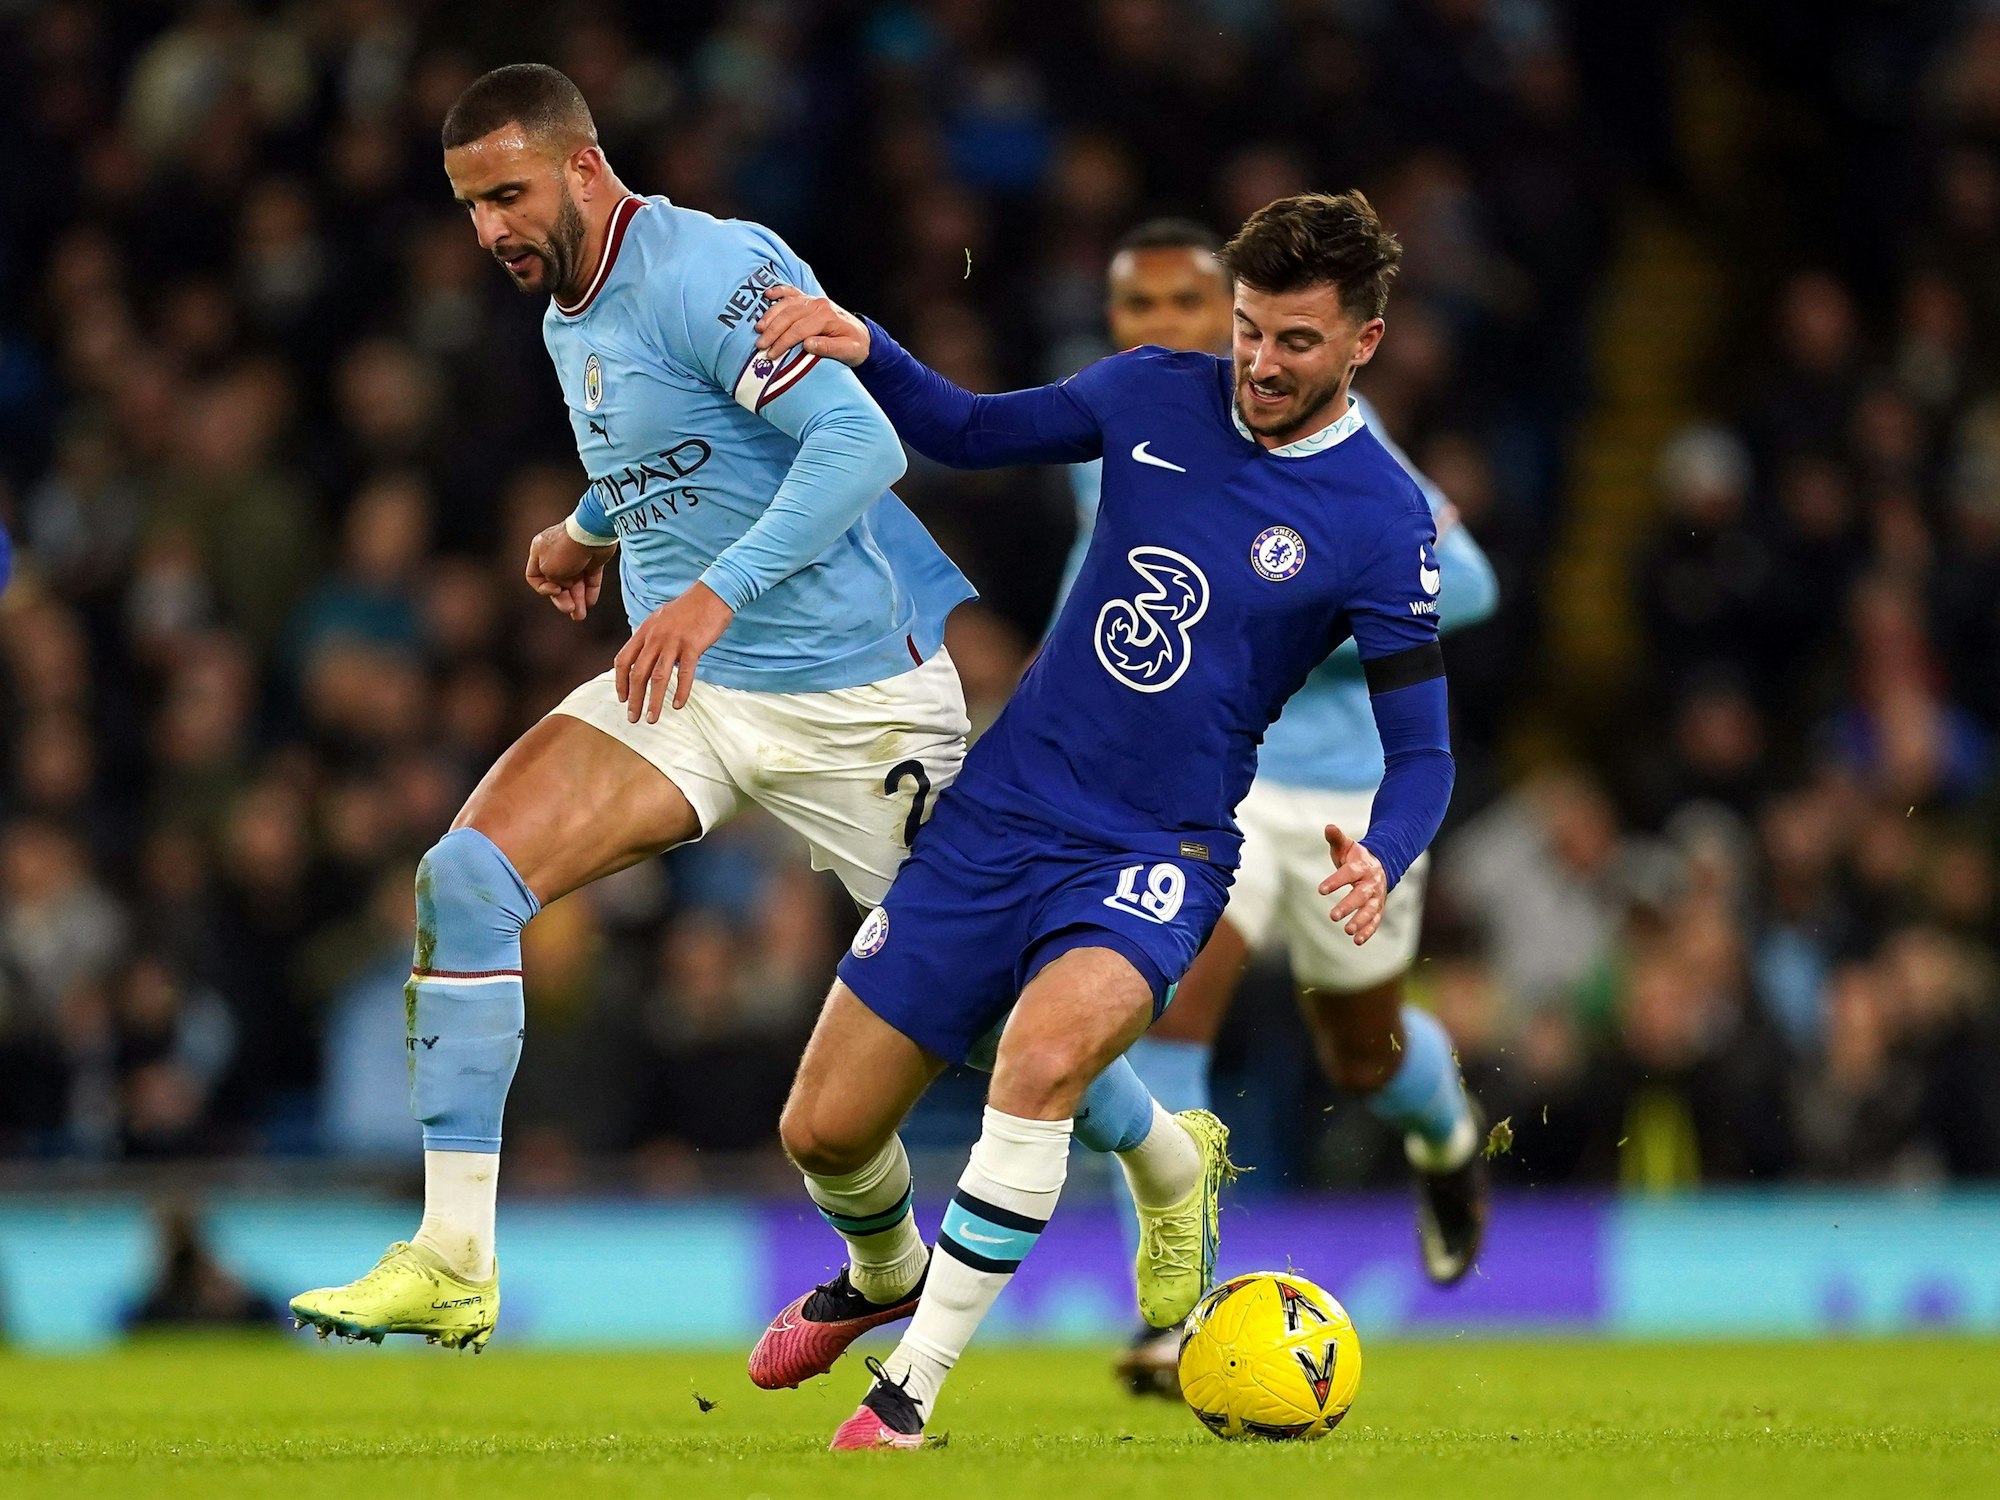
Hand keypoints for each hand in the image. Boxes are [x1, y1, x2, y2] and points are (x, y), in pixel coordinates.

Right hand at [526, 524, 612, 620]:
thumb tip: (561, 587)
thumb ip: (550, 581)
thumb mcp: (549, 570)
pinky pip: (589, 577)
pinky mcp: (592, 558)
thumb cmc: (566, 550)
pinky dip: (589, 590)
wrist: (592, 532)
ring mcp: (575, 556)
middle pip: (557, 582)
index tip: (554, 590)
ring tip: (580, 616)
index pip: (534, 576)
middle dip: (562, 598)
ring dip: (577, 599)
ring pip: (574, 582)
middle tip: (570, 610)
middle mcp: (556, 553)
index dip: (542, 589)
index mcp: (540, 551)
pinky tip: (589, 603)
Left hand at [614, 581, 733, 720]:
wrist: (712, 594)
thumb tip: (645, 659)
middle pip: (638, 673)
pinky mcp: (693, 646)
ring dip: (653, 701)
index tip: (621, 698)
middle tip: (633, 717)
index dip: (620, 682)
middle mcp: (655, 637)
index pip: (624, 660)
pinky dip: (681, 691)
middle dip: (633, 699)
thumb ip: (651, 638)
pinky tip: (677, 705)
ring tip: (651, 718)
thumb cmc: (689, 608)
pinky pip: (685, 673)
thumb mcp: (661, 619)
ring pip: (658, 677)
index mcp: (645, 631)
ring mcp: (673, 642)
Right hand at [754, 284, 871, 366]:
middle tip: (760, 345)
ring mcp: (813, 300)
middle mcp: (819, 304)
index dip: (783, 342)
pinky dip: (779, 292)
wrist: (864, 336)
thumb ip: (829, 349)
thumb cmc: (856, 346)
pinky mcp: (810, 300)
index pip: (800, 329)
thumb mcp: (849, 351)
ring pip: (787, 304)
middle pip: (790, 316)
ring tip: (758, 329)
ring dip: (770, 316)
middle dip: (772, 331)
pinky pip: (792, 292)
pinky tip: (767, 295)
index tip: (771, 354)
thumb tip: (808, 345)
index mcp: (827, 316)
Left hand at [1318, 824, 1387, 943]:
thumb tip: (1328, 826)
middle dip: (1348, 906)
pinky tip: (1358, 942)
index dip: (1335, 881)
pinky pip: (1375, 921)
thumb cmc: (1356, 857)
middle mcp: (1372, 882)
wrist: (1381, 864)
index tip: (1320, 890)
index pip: (1348, 873)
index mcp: (1362, 866)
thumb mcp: (1347, 846)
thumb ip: (1337, 838)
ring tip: (1348, 931)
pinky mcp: (1378, 908)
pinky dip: (1368, 931)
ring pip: (1371, 910)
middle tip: (1332, 916)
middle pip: (1361, 895)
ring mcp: (1377, 896)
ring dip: (1360, 921)